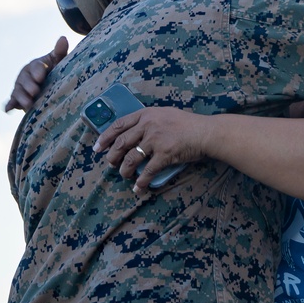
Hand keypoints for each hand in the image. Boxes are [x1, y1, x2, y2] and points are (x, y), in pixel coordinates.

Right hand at [3, 36, 68, 111]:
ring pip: (18, 92)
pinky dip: (9, 105)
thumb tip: (63, 38)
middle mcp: (26, 76)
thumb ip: (60, 52)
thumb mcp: (58, 62)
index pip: (36, 67)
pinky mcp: (17, 99)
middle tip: (35, 91)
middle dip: (29, 86)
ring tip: (28, 105)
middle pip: (25, 80)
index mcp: (36, 65)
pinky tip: (7, 110)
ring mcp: (20, 87)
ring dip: (21, 98)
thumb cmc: (55, 71)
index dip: (38, 72)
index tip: (41, 77)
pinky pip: (12, 101)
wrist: (49, 85)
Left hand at [94, 108, 214, 191]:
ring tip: (125, 175)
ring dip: (125, 170)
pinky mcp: (164, 154)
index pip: (118, 125)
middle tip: (110, 164)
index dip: (105, 137)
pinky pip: (147, 171)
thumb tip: (133, 133)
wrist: (205, 132)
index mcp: (146, 114)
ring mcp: (155, 140)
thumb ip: (148, 120)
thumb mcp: (164, 114)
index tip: (97, 147)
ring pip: (131, 158)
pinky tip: (138, 188)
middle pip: (121, 143)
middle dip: (112, 156)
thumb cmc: (187, 124)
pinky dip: (141, 181)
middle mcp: (148, 126)